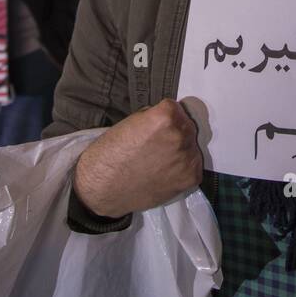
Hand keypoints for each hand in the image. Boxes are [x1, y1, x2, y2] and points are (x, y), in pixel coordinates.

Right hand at [73, 98, 202, 219]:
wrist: (102, 189)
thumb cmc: (110, 153)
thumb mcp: (130, 122)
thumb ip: (154, 118)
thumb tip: (170, 119)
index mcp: (166, 117)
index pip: (176, 107)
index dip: (164, 116)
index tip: (154, 126)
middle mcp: (181, 136)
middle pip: (187, 125)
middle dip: (175, 131)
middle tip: (157, 144)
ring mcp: (188, 158)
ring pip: (191, 146)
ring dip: (180, 150)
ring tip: (159, 160)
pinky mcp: (191, 178)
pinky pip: (193, 166)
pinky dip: (182, 168)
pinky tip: (164, 172)